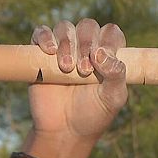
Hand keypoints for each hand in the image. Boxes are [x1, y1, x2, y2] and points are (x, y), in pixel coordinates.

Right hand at [27, 19, 127, 157]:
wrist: (64, 130)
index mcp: (107, 54)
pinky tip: (49, 51)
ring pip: (65, 28)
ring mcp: (63, 49)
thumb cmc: (94, 114)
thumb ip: (116, 75)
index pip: (111, 33)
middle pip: (88, 26)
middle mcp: (86, 48)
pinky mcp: (41, 54)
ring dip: (67, 43)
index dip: (108, 41)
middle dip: (87, 43)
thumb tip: (102, 53)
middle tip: (84, 70)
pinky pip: (40, 32)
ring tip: (67, 67)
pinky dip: (44, 36)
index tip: (102, 59)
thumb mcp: (113, 98)